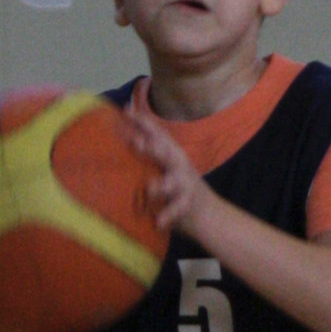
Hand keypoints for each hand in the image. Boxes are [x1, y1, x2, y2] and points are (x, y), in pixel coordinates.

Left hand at [124, 106, 218, 242]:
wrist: (209, 215)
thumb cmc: (178, 189)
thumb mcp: (164, 169)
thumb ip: (147, 157)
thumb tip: (121, 141)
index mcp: (171, 154)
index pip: (156, 134)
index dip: (142, 121)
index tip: (127, 110)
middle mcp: (179, 165)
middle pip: (165, 153)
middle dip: (152, 148)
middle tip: (136, 143)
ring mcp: (185, 185)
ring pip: (173, 182)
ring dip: (161, 185)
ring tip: (150, 189)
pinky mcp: (188, 204)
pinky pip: (177, 209)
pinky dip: (168, 216)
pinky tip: (159, 222)